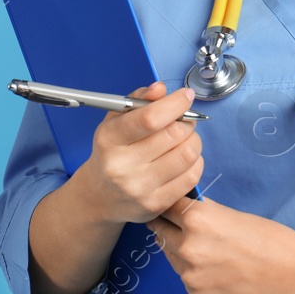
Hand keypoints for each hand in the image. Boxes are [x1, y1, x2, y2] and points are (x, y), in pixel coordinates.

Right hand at [72, 81, 203, 224]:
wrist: (99, 197)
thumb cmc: (112, 153)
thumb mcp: (115, 121)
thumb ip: (138, 101)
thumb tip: (160, 88)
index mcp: (109, 140)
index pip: (149, 118)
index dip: (175, 104)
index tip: (186, 96)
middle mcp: (122, 166)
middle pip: (174, 135)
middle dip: (186, 122)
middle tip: (184, 121)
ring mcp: (139, 188)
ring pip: (187, 155)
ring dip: (193, 141)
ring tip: (185, 140)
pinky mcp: (156, 204)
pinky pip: (191, 176)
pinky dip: (195, 162)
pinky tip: (184, 159)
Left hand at [145, 195, 294, 293]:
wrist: (291, 273)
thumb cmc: (268, 239)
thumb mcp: (232, 215)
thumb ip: (203, 214)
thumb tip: (182, 211)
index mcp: (197, 219)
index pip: (165, 209)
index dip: (168, 208)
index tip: (168, 211)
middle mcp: (187, 247)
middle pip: (162, 234)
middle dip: (170, 230)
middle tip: (182, 231)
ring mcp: (190, 276)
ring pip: (173, 260)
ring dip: (183, 256)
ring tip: (212, 255)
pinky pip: (188, 282)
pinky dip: (198, 277)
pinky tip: (220, 274)